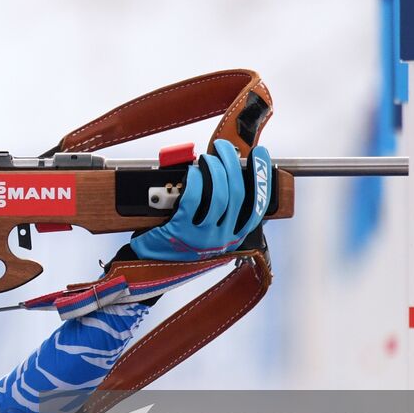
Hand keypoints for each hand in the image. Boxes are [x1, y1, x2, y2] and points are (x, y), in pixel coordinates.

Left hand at [128, 140, 270, 260]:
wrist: (151, 265)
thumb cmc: (181, 244)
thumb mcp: (210, 235)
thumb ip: (224, 214)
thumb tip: (231, 177)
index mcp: (234, 238)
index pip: (257, 207)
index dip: (261, 179)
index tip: (260, 156)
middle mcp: (222, 239)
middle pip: (237, 194)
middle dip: (232, 164)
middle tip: (224, 148)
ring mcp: (203, 237)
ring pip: (218, 196)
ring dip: (214, 170)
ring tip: (207, 158)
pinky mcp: (181, 231)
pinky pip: (192, 200)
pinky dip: (194, 181)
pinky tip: (192, 172)